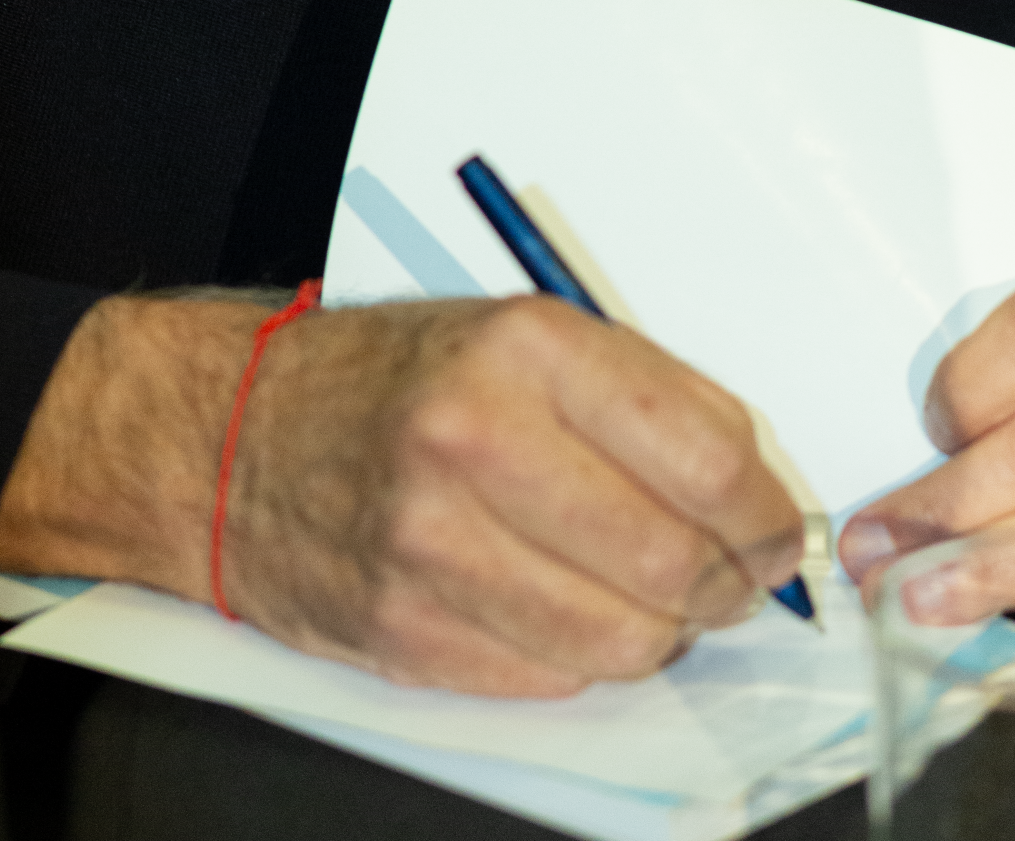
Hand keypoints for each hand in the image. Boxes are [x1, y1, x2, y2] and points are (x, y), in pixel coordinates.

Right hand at [0, 291, 803, 695]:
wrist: (236, 437)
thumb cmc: (400, 377)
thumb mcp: (527, 333)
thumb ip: (644, 397)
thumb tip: (756, 485)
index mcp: (526, 348)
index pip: (703, 454)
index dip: (765, 511)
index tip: (778, 528)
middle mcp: (477, 442)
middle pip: (671, 557)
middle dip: (730, 583)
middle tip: (735, 576)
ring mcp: (434, 548)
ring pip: (622, 639)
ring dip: (665, 631)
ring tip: (657, 595)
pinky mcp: (405, 636)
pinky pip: (551, 680)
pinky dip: (586, 658)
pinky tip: (574, 611)